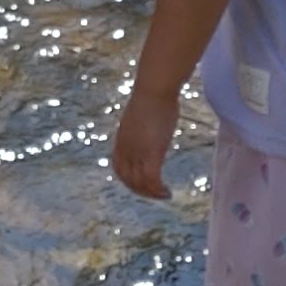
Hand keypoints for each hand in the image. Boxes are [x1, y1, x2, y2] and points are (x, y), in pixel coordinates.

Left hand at [110, 85, 180, 202]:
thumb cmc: (153, 95)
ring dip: (151, 193)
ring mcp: (137, 152)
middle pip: (127, 178)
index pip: (119, 167)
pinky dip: (158, 190)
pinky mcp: (151, 153)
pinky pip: (152, 180)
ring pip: (139, 183)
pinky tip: (167, 192)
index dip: (127, 178)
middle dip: (139, 190)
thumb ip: (143, 124)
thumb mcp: (142, 114)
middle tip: (154, 194)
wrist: (154, 90)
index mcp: (121, 140)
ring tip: (164, 195)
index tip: (140, 182)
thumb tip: (152, 119)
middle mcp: (126, 150)